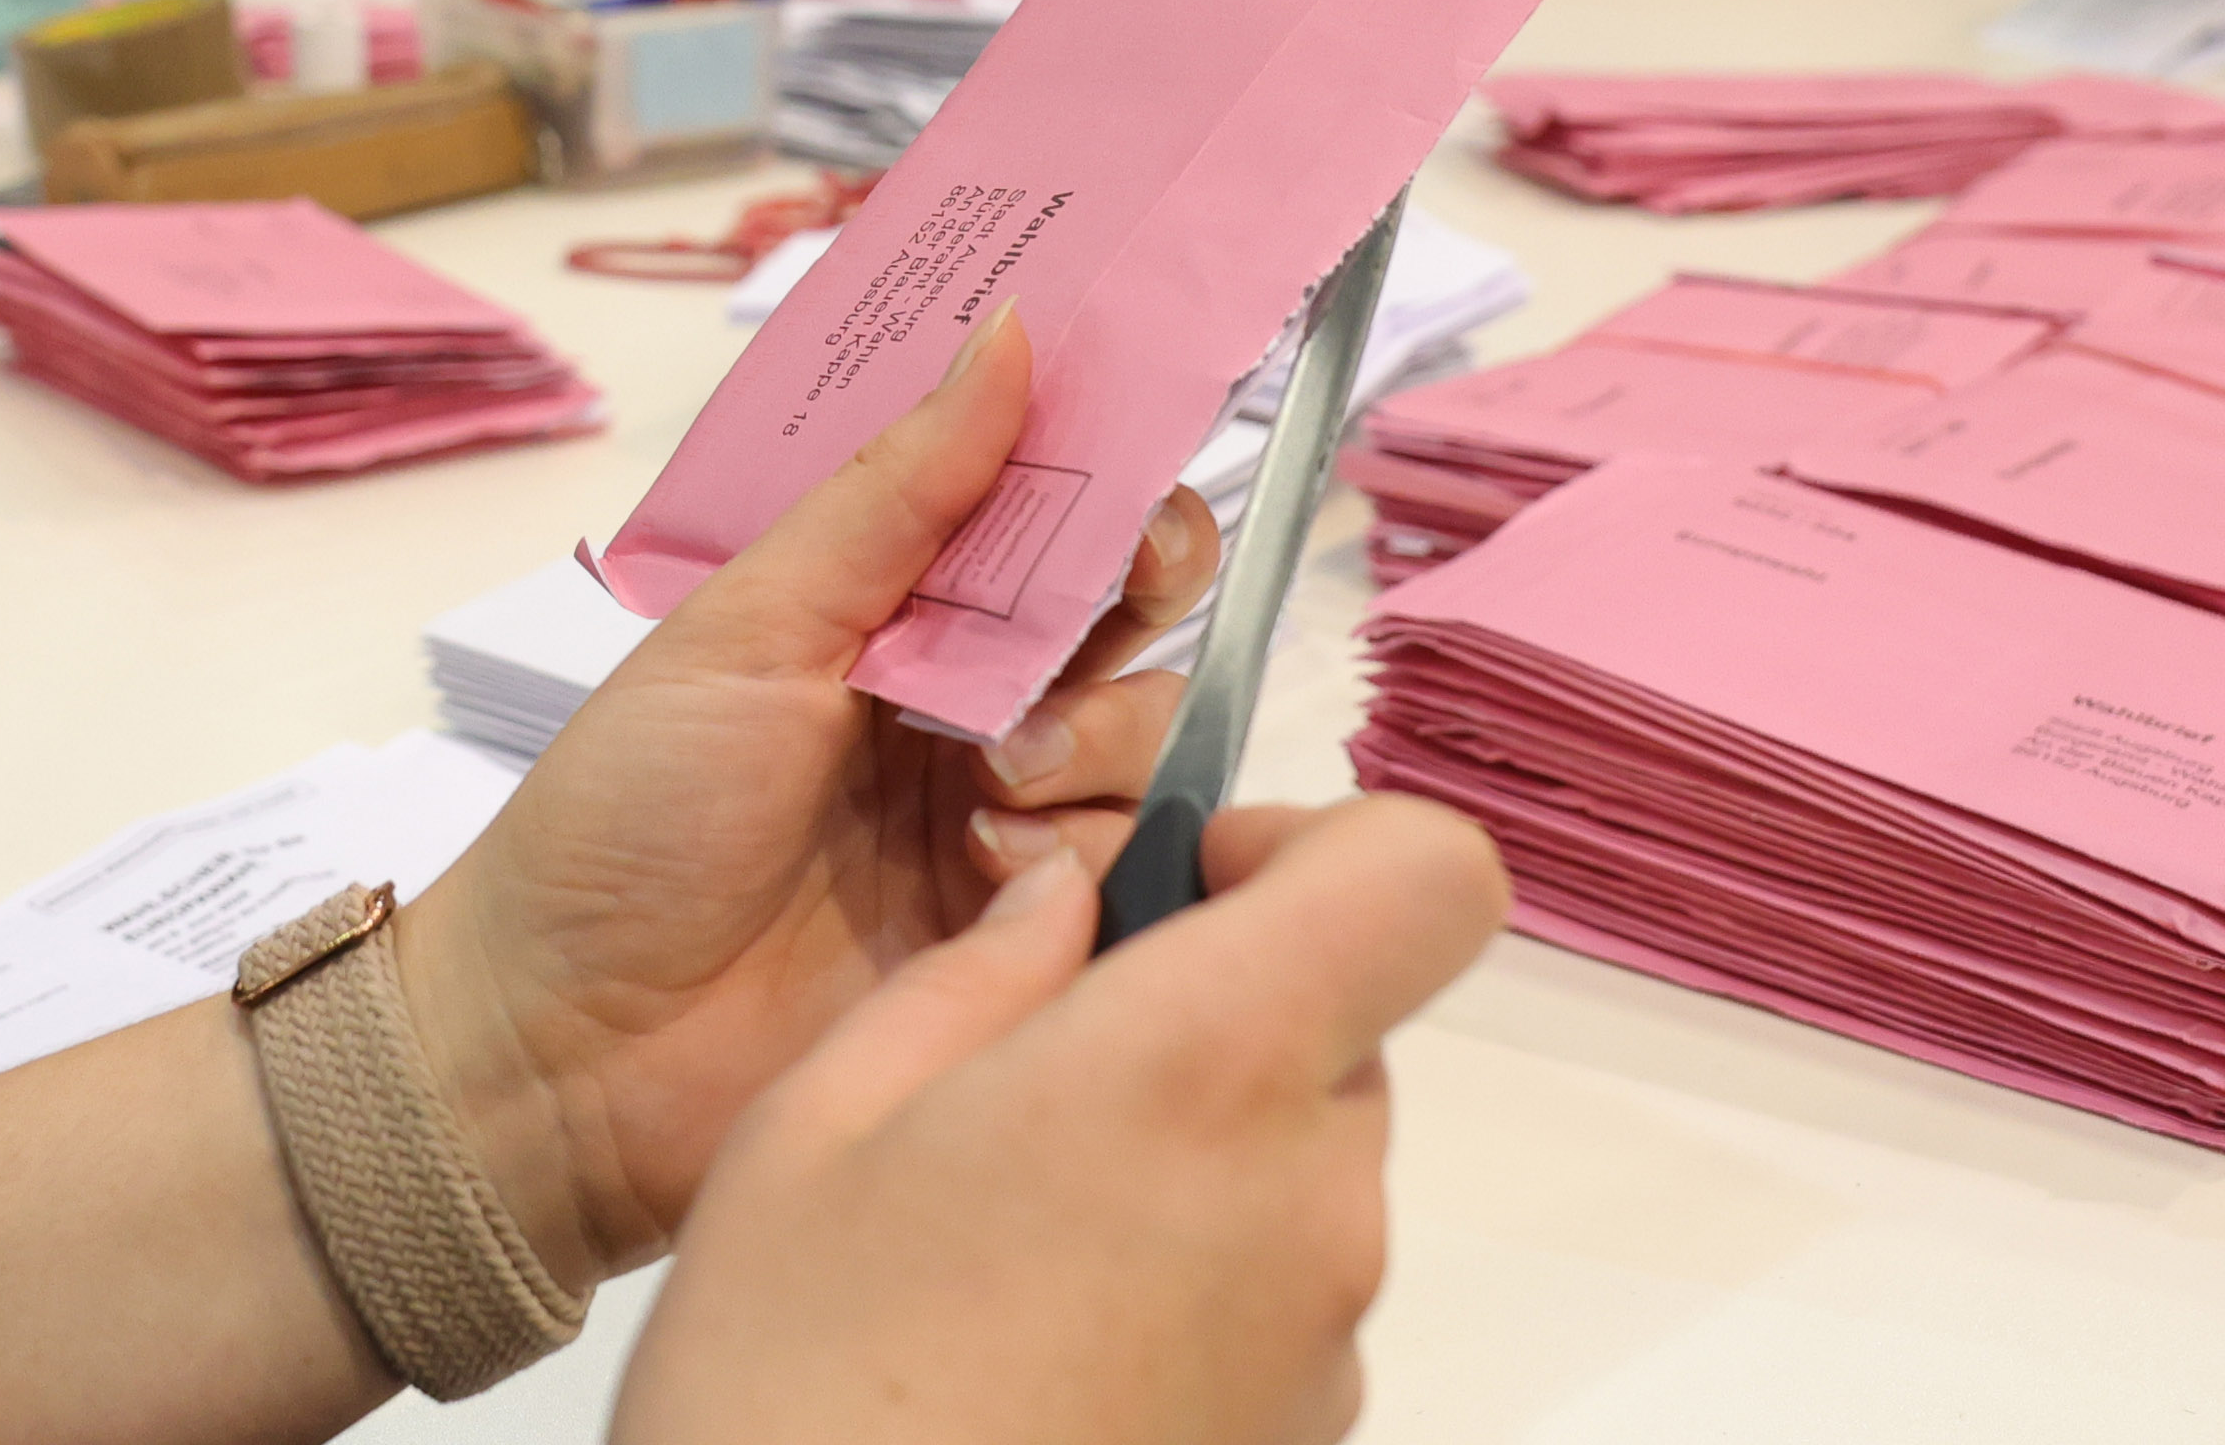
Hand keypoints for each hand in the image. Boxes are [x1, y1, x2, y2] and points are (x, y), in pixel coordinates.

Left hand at [392, 307, 1229, 1284]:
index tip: (1136, 483)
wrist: (566, 1050)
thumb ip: (895, 490)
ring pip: (1148, 747)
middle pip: (1128, 628)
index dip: (1112, 487)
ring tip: (982, 786)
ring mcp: (1002, 833)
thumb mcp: (751, 624)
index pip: (1049, 520)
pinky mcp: (1024, 952)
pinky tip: (990, 877)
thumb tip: (1004, 331)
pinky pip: (1126, 877)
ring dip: (1089, 744)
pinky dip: (1078, 859)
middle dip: (1118, 616)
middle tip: (1044, 652)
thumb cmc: (626, 816)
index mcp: (893, 616)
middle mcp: (964, 711)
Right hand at [615, 800, 1505, 1444]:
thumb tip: (1069, 901)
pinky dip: (1185, 1276)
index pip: (1426, 876)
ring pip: (1303, 1163)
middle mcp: (1308, 1199)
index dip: (1332, 839)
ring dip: (1191, 1152)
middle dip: (1212, 1012)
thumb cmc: (798, 1388)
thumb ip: (978, 972)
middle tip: (1032, 1071)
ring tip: (1004, 1229)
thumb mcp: (823, 1118)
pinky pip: (1277, 1293)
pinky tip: (1033, 1332)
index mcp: (1202, 1068)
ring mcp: (1322, 1340)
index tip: (1195, 875)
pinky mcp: (1301, 1438)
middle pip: (1345, 1026)